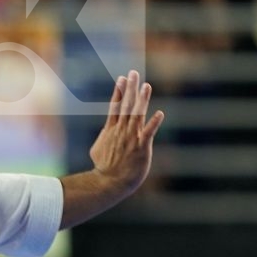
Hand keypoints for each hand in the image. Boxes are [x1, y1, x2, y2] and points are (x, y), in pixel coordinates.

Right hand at [88, 69, 163, 198]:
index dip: (119, 92)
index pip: (115, 107)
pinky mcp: (141, 147)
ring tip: (146, 86)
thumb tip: (105, 132)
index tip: (121, 79)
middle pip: (126, 105)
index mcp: (111, 130)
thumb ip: (103, 138)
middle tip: (133, 74)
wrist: (109, 182)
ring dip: (142, 100)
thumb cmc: (104, 168)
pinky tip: (159, 113)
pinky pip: (149, 133)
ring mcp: (131, 138)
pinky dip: (154, 123)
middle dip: (130, 88)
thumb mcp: (97, 150)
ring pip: (137, 115)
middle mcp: (121, 131)